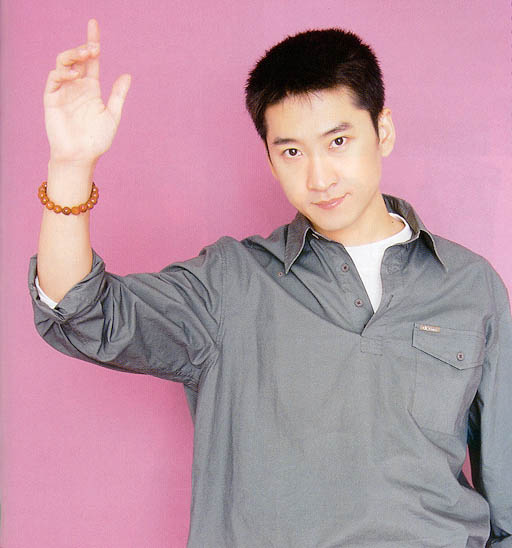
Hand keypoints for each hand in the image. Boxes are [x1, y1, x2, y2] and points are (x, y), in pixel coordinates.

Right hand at [44, 19, 130, 165]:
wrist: (81, 156)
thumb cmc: (97, 139)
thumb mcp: (112, 115)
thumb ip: (118, 95)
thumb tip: (127, 75)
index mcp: (91, 88)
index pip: (91, 60)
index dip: (92, 42)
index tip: (94, 24)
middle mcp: (76, 86)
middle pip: (77, 58)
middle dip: (84, 48)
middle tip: (94, 47)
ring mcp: (63, 91)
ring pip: (63, 63)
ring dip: (73, 56)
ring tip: (85, 56)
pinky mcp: (52, 98)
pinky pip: (54, 79)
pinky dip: (63, 72)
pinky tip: (74, 73)